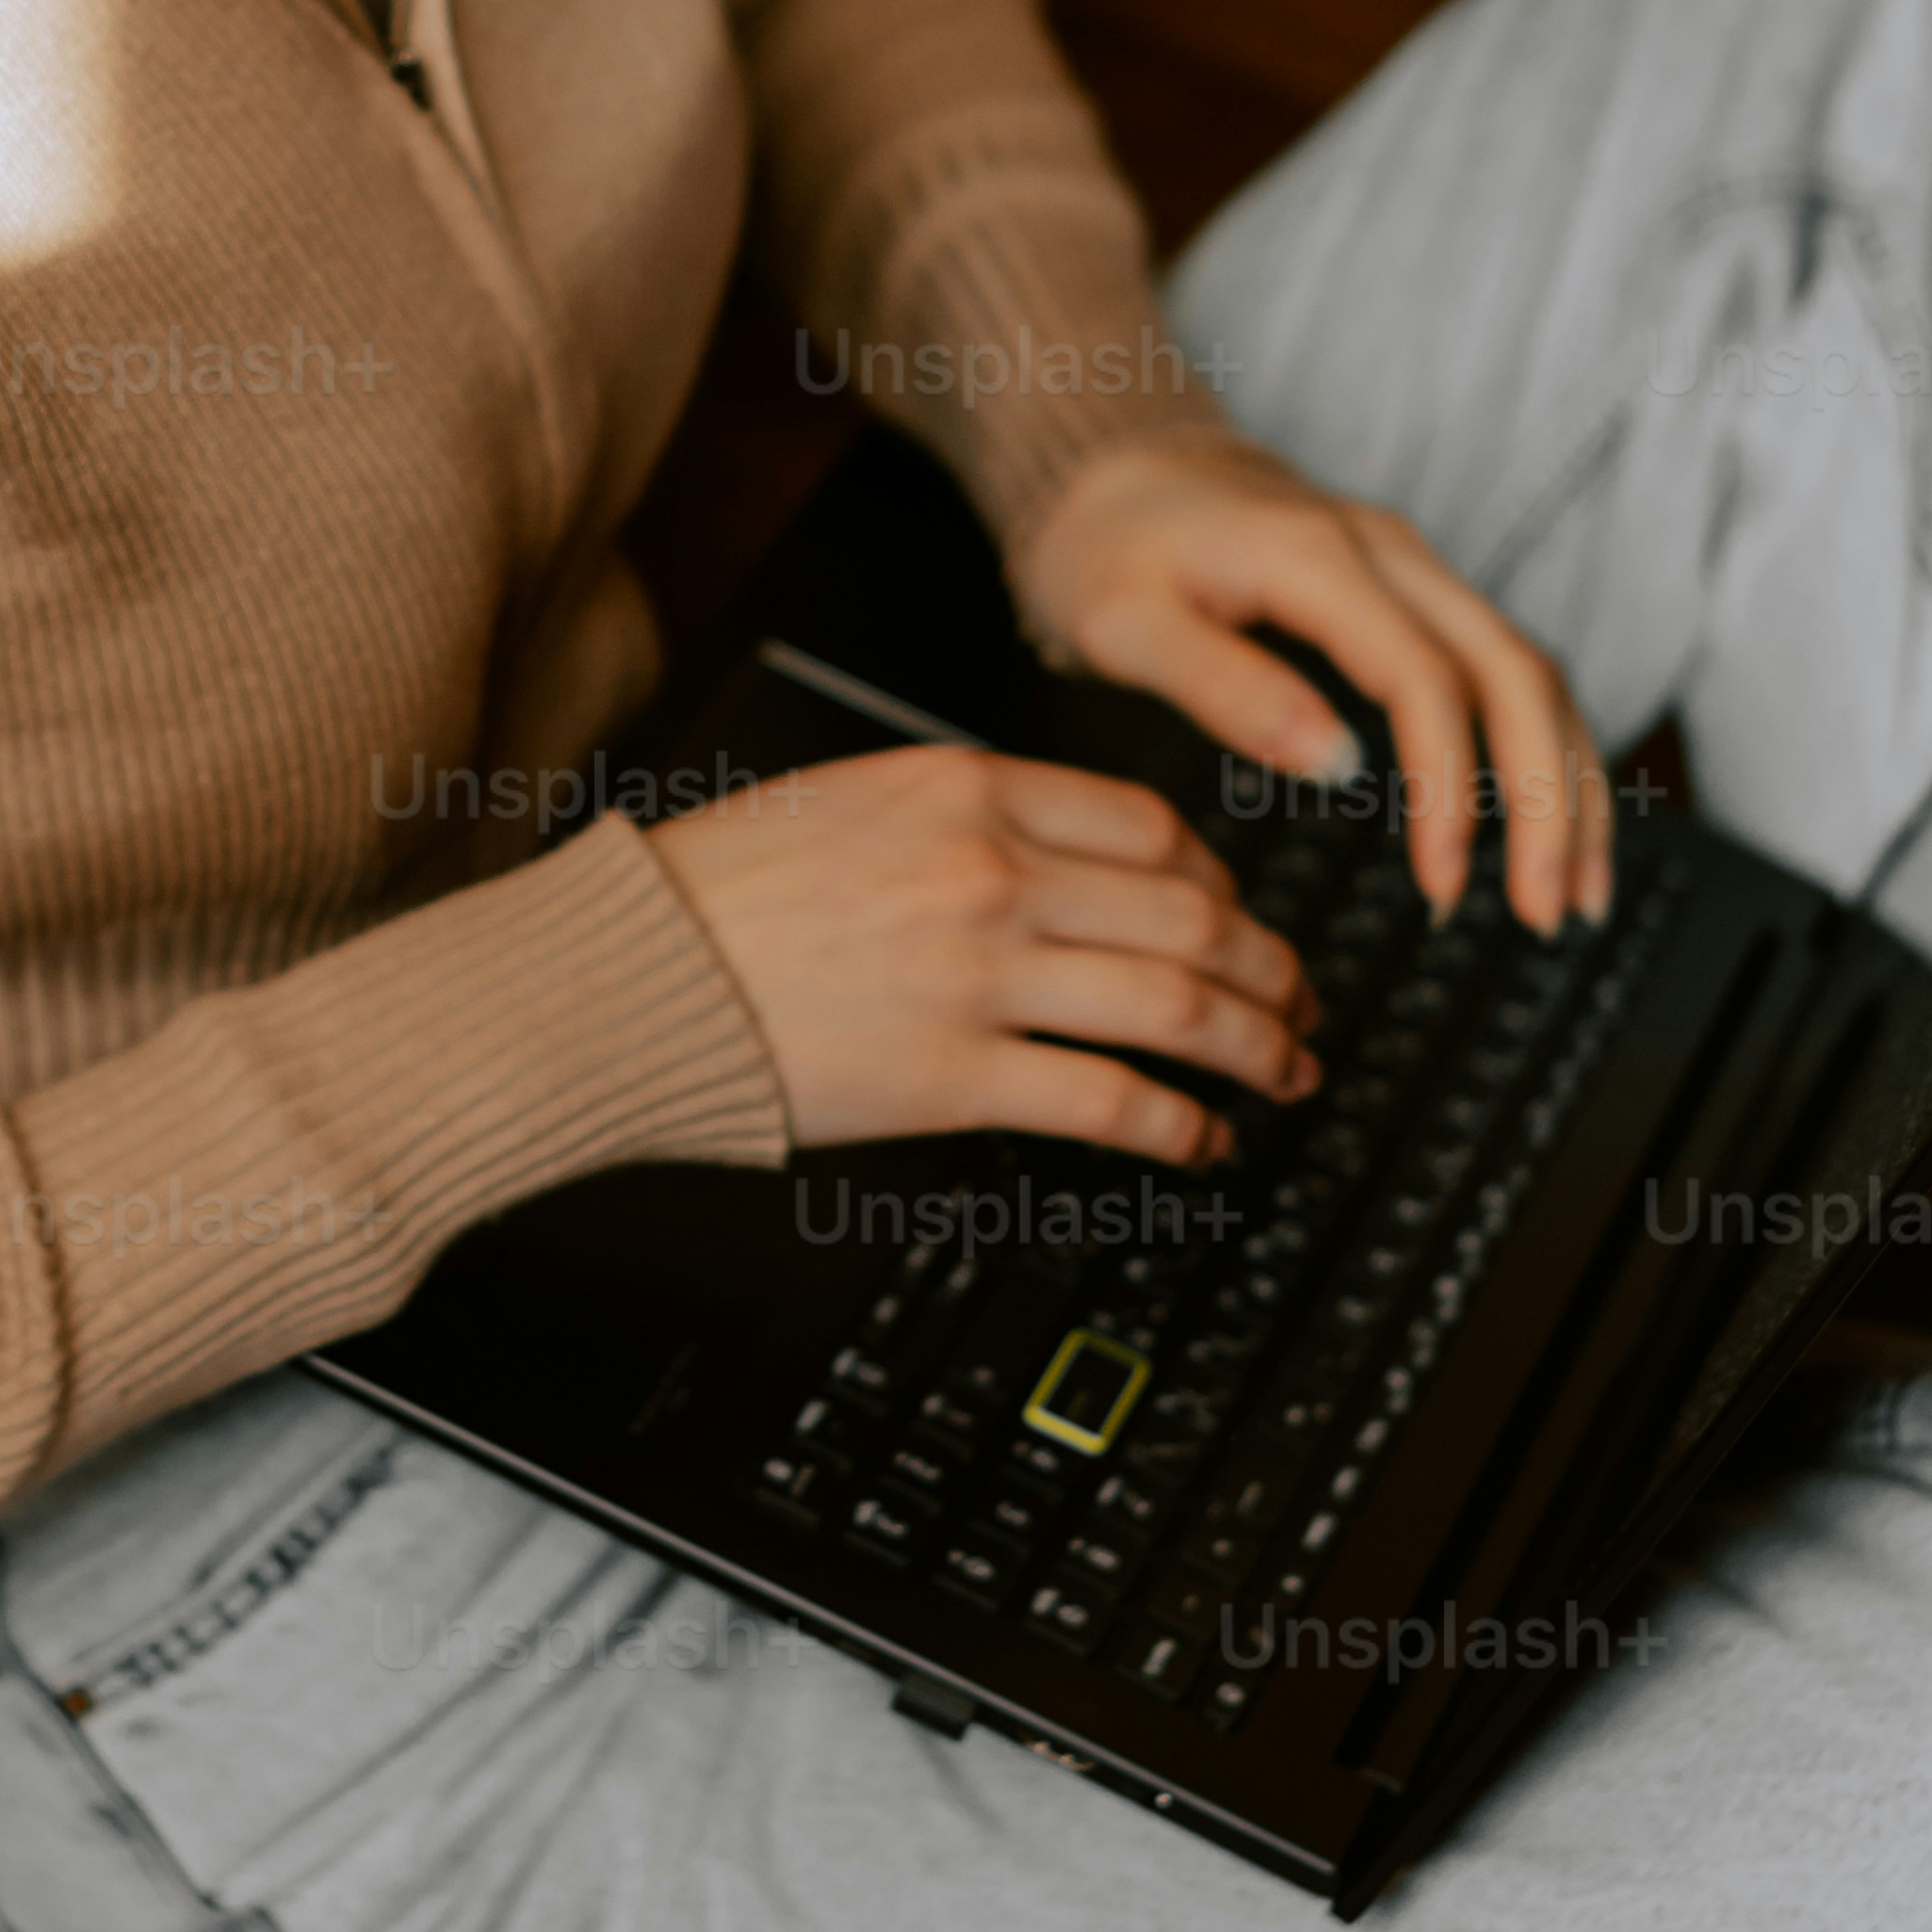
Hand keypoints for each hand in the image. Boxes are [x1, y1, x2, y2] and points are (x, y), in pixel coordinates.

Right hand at [649, 743, 1319, 1164]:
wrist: (627, 971)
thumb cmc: (716, 891)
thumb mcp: (852, 799)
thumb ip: (962, 817)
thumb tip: (1062, 857)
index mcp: (968, 790)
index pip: (1152, 832)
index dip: (1221, 885)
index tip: (1239, 921)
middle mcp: (991, 872)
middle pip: (1193, 918)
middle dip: (1276, 968)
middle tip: (1304, 1002)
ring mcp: (980, 975)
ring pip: (1181, 1006)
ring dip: (1259, 1047)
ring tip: (1287, 1073)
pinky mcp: (955, 1076)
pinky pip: (1113, 1100)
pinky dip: (1182, 1126)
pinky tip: (1203, 1142)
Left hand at [1009, 438, 1611, 933]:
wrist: (1119, 472)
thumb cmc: (1109, 552)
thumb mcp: (1125, 625)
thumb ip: (1226, 689)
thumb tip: (1336, 767)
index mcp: (1318, 558)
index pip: (1424, 677)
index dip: (1449, 786)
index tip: (1443, 883)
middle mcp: (1392, 553)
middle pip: (1516, 670)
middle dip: (1547, 797)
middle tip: (1546, 913)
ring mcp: (1417, 570)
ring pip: (1533, 670)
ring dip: (1569, 782)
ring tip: (1574, 896)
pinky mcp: (1421, 595)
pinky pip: (1511, 671)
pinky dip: (1548, 751)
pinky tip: (1554, 829)